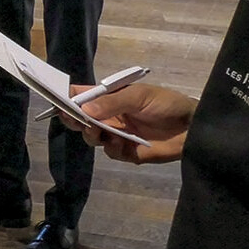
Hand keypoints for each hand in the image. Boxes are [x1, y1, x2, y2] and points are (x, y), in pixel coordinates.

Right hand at [60, 81, 194, 163]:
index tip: (55, 101)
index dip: (67, 97)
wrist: (193, 128)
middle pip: (81, 118)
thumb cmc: (166, 104)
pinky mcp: (127, 152)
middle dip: (74, 119)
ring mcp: (117, 135)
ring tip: (97, 131)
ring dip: (91, 134)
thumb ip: (112, 103)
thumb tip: (84, 109)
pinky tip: (121, 144)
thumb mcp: (139, 96)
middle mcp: (109, 116)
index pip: (81, 96)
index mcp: (110, 98)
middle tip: (73, 120)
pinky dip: (112, 148)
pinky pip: (110, 152)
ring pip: (92, 137)